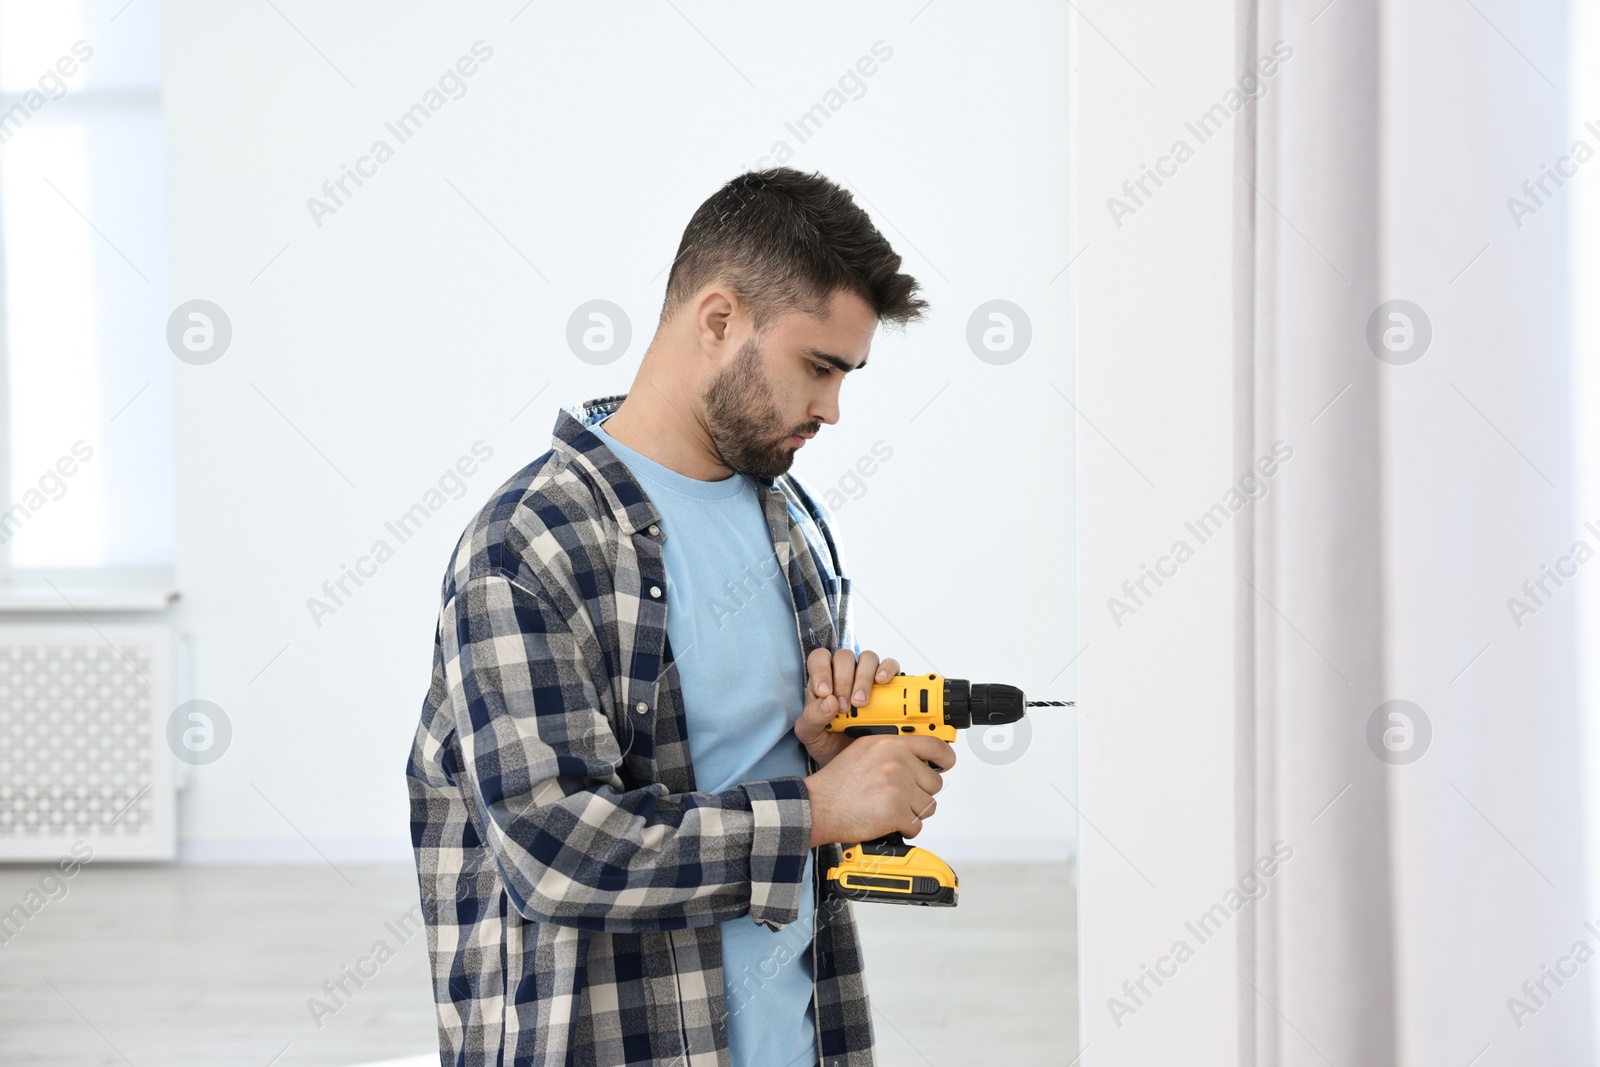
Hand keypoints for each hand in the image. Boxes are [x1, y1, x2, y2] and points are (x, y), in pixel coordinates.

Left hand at [793, 647, 900, 767]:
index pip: (819, 659)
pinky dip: (888, 670)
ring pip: (867, 658)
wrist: (850, 760)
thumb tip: (829, 702)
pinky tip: (882, 682)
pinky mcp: (887, 684)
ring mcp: (867, 676)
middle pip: (845, 657)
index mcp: (822, 679)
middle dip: (844, 681)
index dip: (821, 670)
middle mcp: (845, 673)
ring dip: (864, 678)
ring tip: (861, 702)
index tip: (825, 693)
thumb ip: (812, 717)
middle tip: (845, 707)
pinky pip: (890, 666)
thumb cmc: (826, 742)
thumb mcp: (810, 734)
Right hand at [803, 733, 955, 846]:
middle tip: (899, 797)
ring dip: (912, 812)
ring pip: (928, 805)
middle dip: (920, 793)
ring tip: (889, 809)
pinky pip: (917, 825)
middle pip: (934, 782)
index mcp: (890, 744)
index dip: (946, 757)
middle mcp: (896, 762)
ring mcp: (898, 787)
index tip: (947, 763)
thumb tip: (919, 760)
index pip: (934, 745)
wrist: (817, 806)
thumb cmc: (837, 783)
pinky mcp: (896, 811)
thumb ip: (892, 751)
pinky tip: (886, 821)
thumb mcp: (863, 751)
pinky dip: (904, 828)